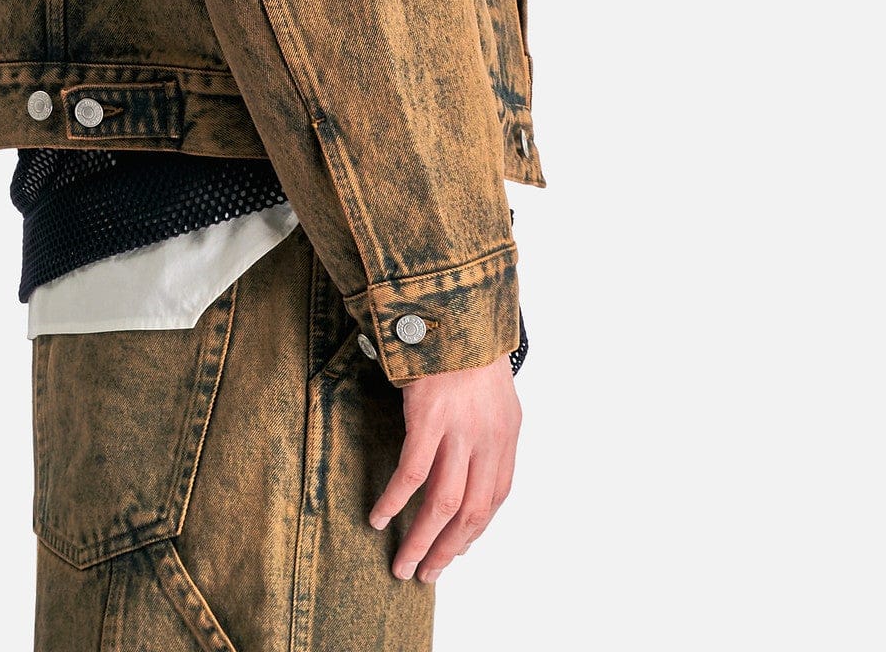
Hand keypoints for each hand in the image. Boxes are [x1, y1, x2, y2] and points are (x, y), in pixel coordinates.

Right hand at [368, 353, 520, 583]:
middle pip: (471, 513)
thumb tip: (473, 470)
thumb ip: (488, 434)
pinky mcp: (428, 418)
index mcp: (506, 436)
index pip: (495, 500)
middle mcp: (487, 440)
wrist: (456, 311)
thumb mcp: (495, 395)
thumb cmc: (470, 350)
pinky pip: (411, 474)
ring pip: (442, 503)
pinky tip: (379, 518)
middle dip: (448, 550)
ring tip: (402, 563)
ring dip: (421, 540)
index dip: (475, 531)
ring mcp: (458, 431)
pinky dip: (394, 502)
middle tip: (426, 574)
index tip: (457, 551)